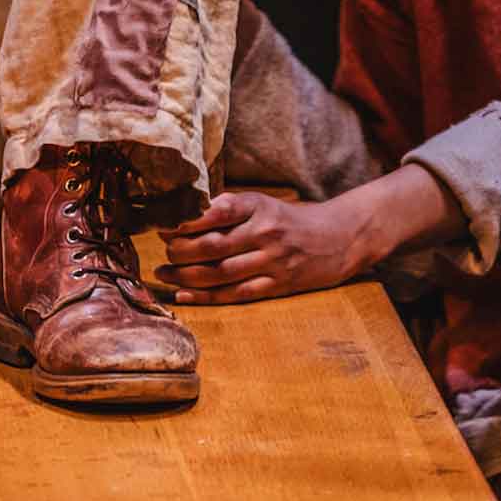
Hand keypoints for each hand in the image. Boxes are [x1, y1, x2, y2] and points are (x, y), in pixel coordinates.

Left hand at [160, 187, 382, 304]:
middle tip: (161, 253)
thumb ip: (229, 207)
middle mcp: (265, 232)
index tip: (162, 226)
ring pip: (220, 272)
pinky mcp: (278, 285)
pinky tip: (184, 295)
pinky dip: (207, 296)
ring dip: (186, 276)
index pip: (215, 211)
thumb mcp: (264, 203)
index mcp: (258, 206)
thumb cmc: (290, 220)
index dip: (184, 221)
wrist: (338, 238)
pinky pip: (236, 294)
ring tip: (164, 275)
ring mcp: (272, 261)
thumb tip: (187, 213)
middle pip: (213, 245)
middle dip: (180, 251)